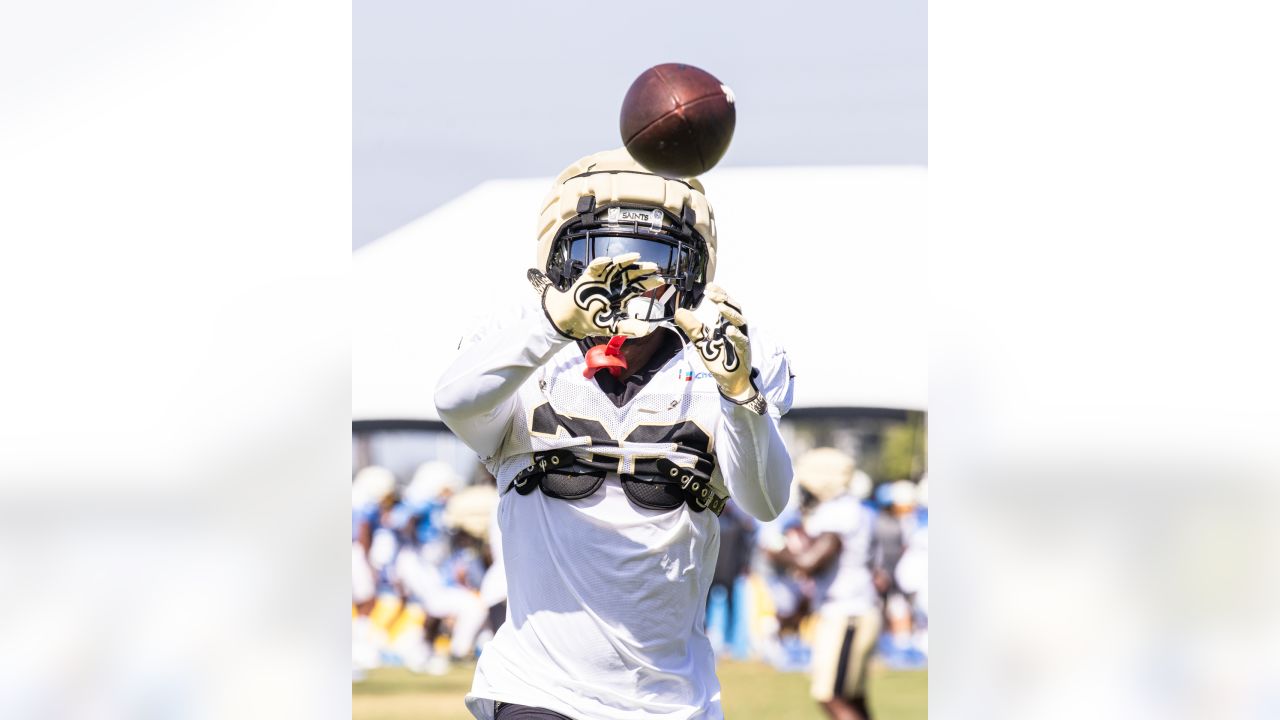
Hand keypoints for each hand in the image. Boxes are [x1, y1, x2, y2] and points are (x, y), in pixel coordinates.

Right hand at [529, 253, 661, 338]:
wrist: (572, 320)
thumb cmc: (593, 322)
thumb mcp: (612, 327)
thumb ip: (628, 328)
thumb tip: (646, 330)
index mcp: (623, 294)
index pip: (640, 286)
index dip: (650, 282)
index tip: (661, 280)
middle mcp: (616, 283)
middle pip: (631, 273)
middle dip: (642, 269)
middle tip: (654, 267)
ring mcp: (603, 278)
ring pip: (616, 266)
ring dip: (626, 260)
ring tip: (636, 257)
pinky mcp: (589, 276)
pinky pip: (595, 266)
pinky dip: (601, 262)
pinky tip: (608, 261)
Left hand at [675, 284, 764, 410]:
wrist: (728, 378)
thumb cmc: (717, 357)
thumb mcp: (700, 340)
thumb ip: (691, 326)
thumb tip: (678, 312)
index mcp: (724, 322)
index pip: (724, 303)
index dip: (719, 293)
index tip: (709, 286)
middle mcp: (735, 326)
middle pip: (733, 307)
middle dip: (723, 298)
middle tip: (712, 293)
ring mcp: (740, 337)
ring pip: (740, 321)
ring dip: (730, 313)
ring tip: (720, 306)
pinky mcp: (744, 350)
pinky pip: (742, 340)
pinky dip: (736, 334)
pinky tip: (729, 330)